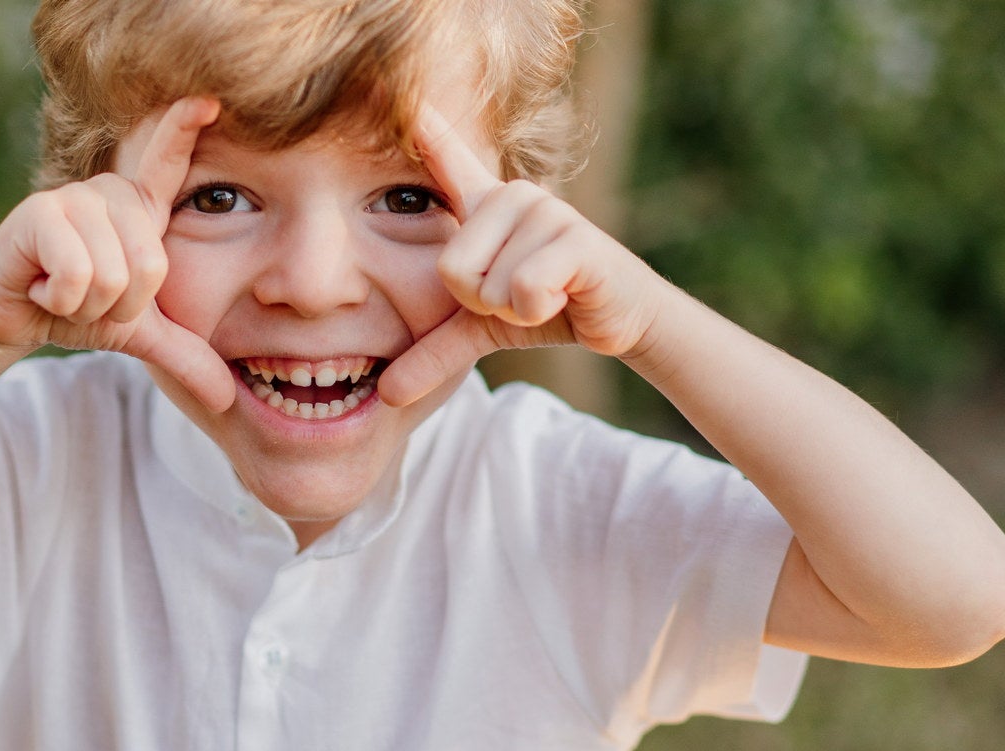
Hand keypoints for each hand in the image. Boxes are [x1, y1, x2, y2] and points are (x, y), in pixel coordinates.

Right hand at [0, 96, 235, 412]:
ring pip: (113, 276)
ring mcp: (71, 197)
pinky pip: (79, 275)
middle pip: (151, 267)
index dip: (184, 131)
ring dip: (88, 307)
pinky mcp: (38, 214)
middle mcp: (107, 192)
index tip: (209, 100)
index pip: (167, 164)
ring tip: (64, 290)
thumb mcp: (138, 335)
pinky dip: (62, 301)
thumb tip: (226, 401)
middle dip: (122, 307)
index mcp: (137, 210)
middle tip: (89, 297)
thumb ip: (184, 356)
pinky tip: (42, 287)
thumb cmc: (75, 312)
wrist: (11, 320)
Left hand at [378, 103, 669, 407]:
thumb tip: (384, 395)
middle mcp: (513, 196)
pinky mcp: (573, 237)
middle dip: (480, 305)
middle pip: (450, 269)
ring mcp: (545, 210)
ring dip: (513, 311)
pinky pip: (522, 290)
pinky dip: (538, 311)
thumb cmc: (547, 309)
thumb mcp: (480, 331)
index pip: (449, 161)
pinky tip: (564, 297)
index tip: (410, 101)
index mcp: (486, 209)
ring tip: (544, 294)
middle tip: (517, 296)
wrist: (619, 319)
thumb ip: (431, 354)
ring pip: (487, 286)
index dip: (429, 133)